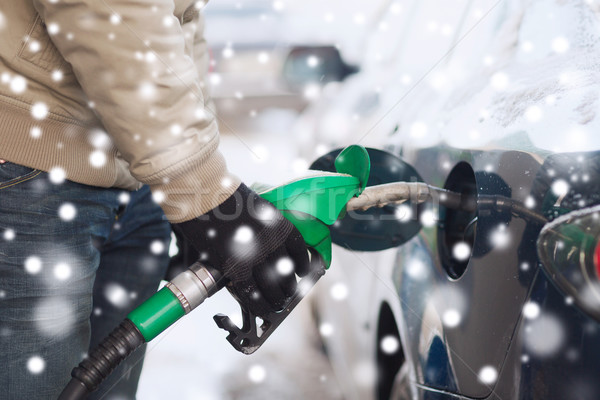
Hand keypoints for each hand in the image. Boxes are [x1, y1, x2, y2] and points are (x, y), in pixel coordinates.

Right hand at [173, 184, 309, 315]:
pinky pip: (250, 293)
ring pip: (272, 286)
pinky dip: (257, 304)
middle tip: (287, 293)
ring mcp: (254, 256)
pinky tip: (261, 309)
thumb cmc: (223, 196)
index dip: (301, 263)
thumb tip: (261, 244)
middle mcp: (272, 241)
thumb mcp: (254, 207)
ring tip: (277, 305)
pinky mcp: (235, 267)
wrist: (204, 193)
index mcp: (278, 223)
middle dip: (288, 286)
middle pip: (286, 271)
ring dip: (276, 299)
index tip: (301, 272)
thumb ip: (262, 227)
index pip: (298, 249)